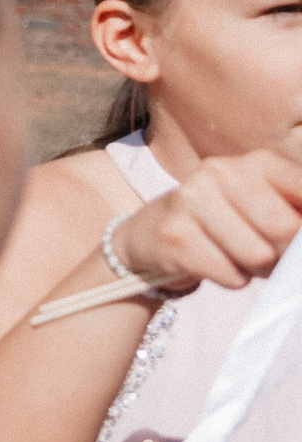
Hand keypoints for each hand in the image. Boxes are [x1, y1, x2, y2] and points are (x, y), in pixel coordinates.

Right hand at [110, 148, 301, 293]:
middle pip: (285, 227)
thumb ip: (297, 214)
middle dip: (283, 251)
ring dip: (257, 269)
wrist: (153, 233)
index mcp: (256, 162)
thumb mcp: (268, 207)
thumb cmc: (227, 224)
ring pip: (258, 255)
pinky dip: (233, 279)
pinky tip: (216, 262)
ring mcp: (191, 200)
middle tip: (267, 251)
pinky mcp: (174, 234)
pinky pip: (232, 276)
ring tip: (238, 256)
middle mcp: (221, 172)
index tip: (295, 235)